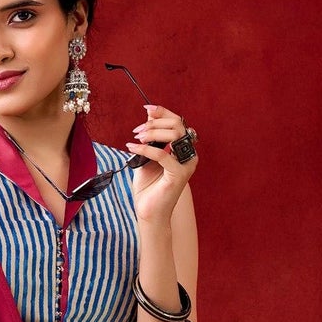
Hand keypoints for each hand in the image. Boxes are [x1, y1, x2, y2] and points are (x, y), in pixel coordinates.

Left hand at [126, 103, 198, 225]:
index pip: (177, 123)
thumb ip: (150, 137)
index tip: (146, 109)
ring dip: (153, 133)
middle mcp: (188, 155)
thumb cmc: (148, 187)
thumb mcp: (146, 156)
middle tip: (137, 131)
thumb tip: (149, 115)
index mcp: (182, 149)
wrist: (148, 212)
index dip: (163, 113)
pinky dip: (146, 149)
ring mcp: (186, 165)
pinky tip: (133, 148)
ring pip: (174, 135)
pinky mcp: (179, 175)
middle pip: (177, 125)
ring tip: (137, 138)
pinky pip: (163, 155)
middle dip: (155, 124)